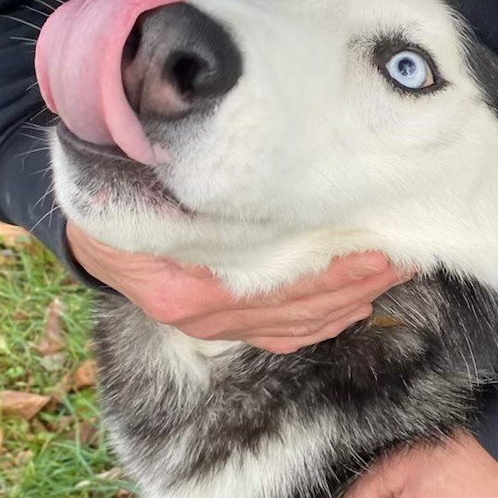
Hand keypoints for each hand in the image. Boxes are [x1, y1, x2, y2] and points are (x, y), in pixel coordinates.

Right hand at [65, 221, 411, 352]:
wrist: (93, 232)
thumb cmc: (122, 196)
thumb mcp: (141, 188)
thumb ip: (194, 190)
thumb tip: (255, 162)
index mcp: (188, 291)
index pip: (278, 287)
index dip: (332, 271)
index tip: (377, 247)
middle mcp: (207, 319)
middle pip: (298, 311)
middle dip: (357, 284)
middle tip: (405, 257)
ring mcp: (216, 328)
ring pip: (297, 327)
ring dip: (350, 302)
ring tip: (395, 275)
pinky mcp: (224, 327)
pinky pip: (283, 336)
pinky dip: (323, 322)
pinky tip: (356, 305)